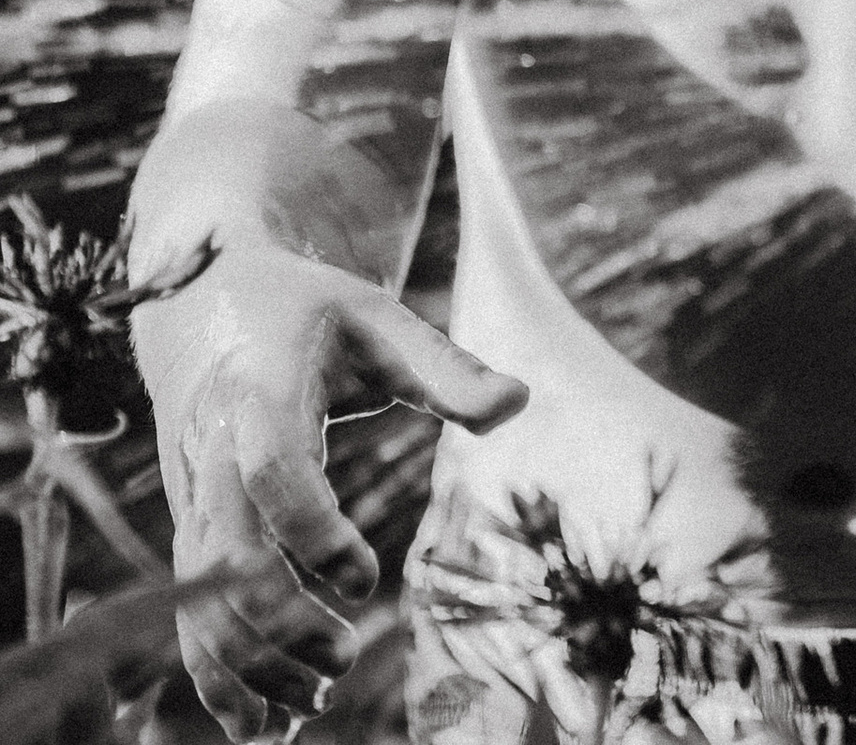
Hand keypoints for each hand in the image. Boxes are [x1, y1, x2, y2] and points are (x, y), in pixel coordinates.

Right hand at [136, 249, 524, 736]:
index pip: (273, 471)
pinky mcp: (187, 531)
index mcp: (260, 392)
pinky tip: (262, 724)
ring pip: (197, 600)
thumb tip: (519, 404)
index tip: (365, 581)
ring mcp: (190, 498)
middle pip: (224, 554)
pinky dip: (214, 678)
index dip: (312, 533)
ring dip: (245, 666)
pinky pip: (186, 616)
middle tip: (343, 661)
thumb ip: (445, 366)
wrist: (206, 303)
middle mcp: (211, 452)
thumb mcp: (379, 319)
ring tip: (314, 703)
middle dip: (276, 622)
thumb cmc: (310, 313)